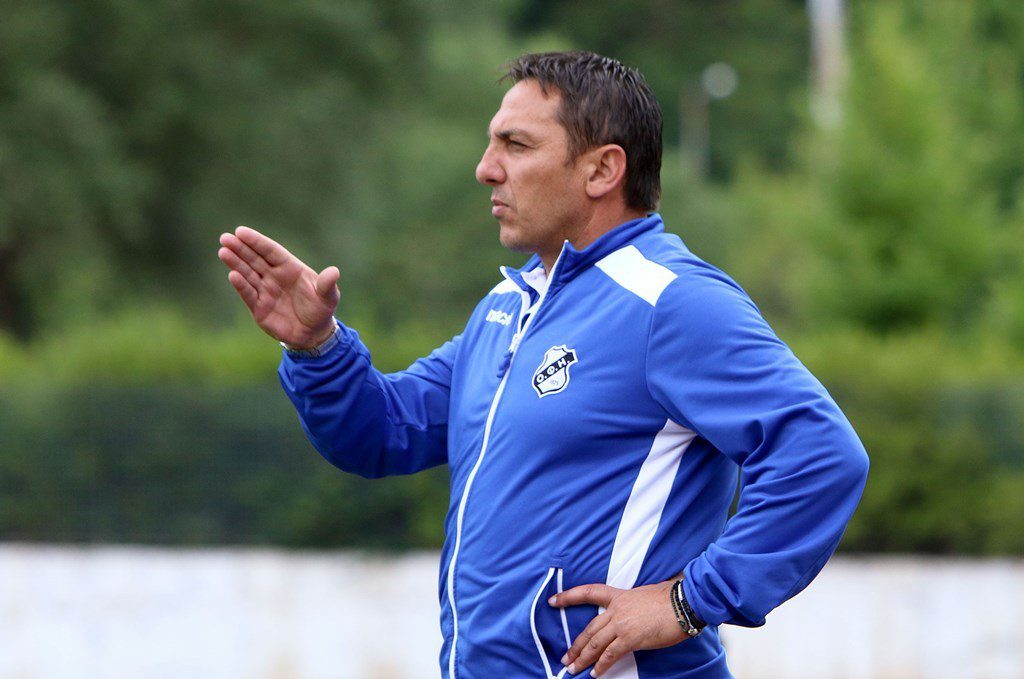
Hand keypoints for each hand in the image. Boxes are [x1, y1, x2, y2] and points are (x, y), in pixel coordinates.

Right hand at [217, 226, 339, 348]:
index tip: (241, 231)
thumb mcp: (328, 297)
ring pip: (248, 274)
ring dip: (235, 263)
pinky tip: (232, 275)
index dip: (256, 241)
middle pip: (255, 259)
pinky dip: (241, 285)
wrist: (313, 334)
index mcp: (290, 268)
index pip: (271, 251)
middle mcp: (274, 277)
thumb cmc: (321, 310)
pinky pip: (248, 294)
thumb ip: (327, 285)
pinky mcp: (259, 308)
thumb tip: (334, 272)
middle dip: (240, 249)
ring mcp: (265, 291)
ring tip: (223, 252)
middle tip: (225, 238)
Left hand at [549, 580, 689, 676]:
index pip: (588, 593)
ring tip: (573, 668)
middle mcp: (616, 609)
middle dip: (575, 645)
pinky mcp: (631, 638)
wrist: (683, 603)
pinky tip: (595, 673)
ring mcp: (622, 623)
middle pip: (589, 629)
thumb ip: (631, 605)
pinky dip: (601, 665)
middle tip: (565, 657)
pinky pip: (610, 654)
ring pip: (595, 643)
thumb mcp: (644, 595)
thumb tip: (629, 616)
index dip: (569, 596)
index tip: (553, 601)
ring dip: (583, 658)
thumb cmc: (670, 598)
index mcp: (619, 595)